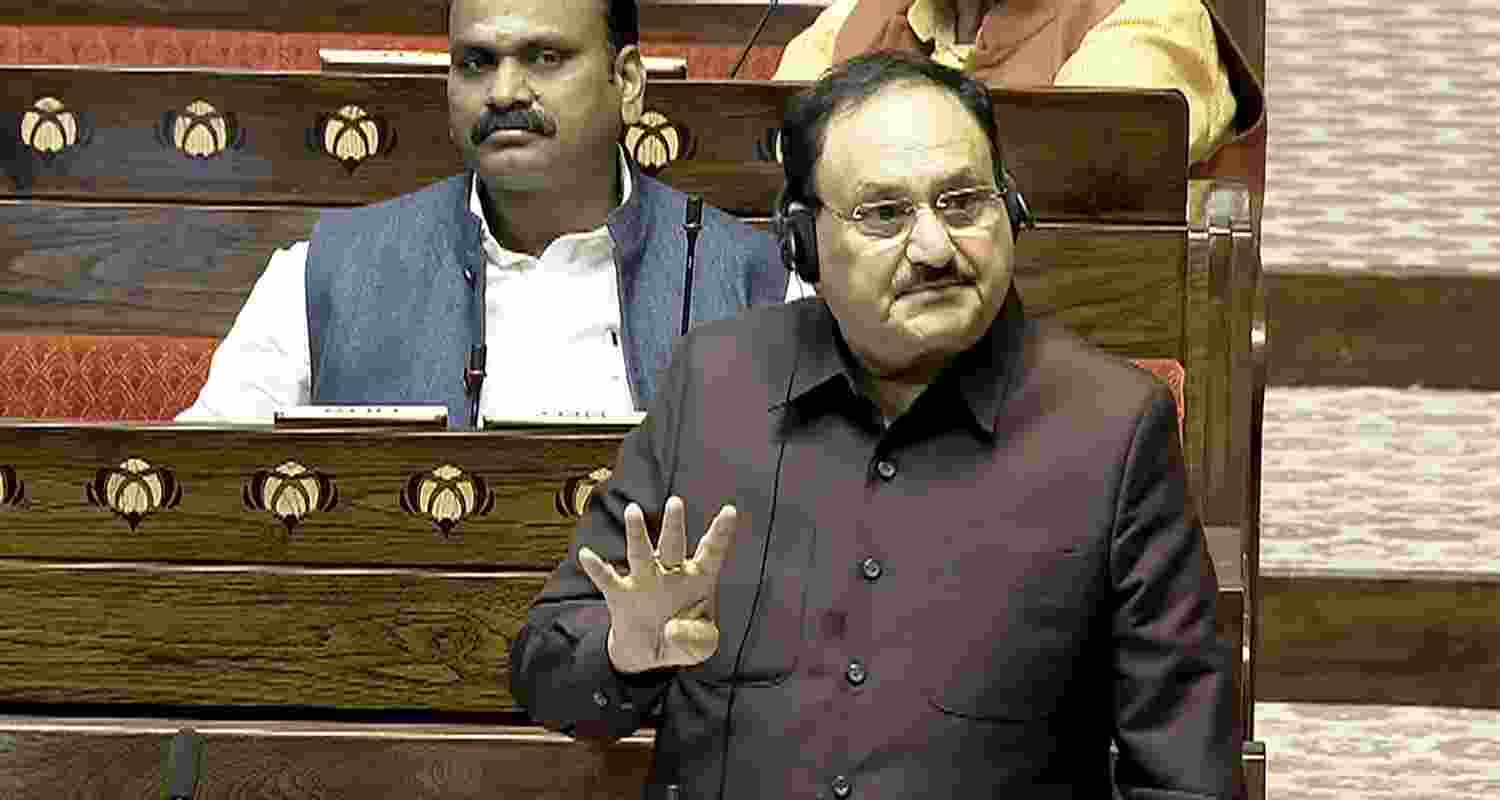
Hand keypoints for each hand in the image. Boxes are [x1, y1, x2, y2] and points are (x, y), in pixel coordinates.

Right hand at [578, 496, 737, 673]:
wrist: (648, 655)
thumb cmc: (683, 641)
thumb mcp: (701, 646)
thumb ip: (696, 639)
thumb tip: (671, 630)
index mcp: (698, 580)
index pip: (711, 553)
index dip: (721, 533)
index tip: (730, 510)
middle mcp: (671, 574)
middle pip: (673, 545)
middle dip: (674, 524)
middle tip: (675, 502)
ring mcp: (645, 581)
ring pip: (641, 553)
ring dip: (637, 533)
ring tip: (633, 511)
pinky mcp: (621, 595)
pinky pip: (607, 579)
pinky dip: (597, 568)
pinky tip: (587, 555)